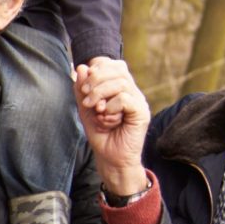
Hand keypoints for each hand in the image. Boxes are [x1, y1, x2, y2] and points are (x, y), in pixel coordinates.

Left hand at [73, 57, 150, 195]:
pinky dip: (111, 106)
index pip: (113, 64)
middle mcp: (132, 91)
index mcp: (120, 87)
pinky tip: (106, 117)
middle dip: (96, 80)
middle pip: (118, 69)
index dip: (97, 68)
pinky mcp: (142, 113)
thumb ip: (82, 90)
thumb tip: (82, 67)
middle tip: (86, 98)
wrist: (111, 159)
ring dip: (101, 94)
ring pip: (121, 83)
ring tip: (94, 109)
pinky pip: (125, 99)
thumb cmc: (100, 134)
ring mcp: (139, 101)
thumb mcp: (85, 109)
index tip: (84, 86)